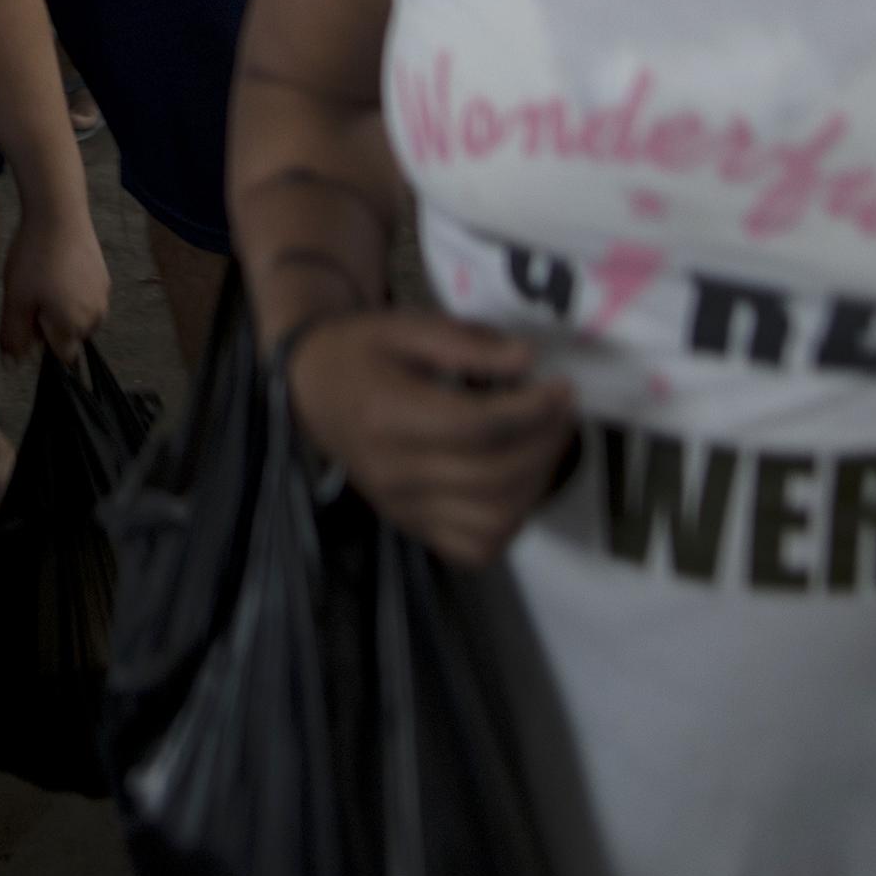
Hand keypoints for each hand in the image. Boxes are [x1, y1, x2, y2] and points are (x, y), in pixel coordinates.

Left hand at [0, 195, 113, 361]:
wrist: (59, 213)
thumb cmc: (34, 259)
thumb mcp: (15, 300)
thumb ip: (15, 337)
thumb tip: (14, 365)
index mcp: (74, 328)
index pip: (62, 356)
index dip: (42, 340)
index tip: (30, 316)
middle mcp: (96, 317)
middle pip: (70, 336)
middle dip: (51, 323)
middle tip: (33, 293)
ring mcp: (103, 295)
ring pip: (78, 315)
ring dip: (62, 306)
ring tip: (45, 277)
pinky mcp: (104, 276)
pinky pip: (85, 295)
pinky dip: (72, 288)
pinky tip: (56, 265)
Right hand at [284, 310, 576, 567]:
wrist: (313, 390)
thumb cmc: (363, 351)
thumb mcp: (407, 326)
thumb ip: (466, 342)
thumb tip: (527, 360)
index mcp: (387, 415)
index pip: (475, 427)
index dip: (531, 410)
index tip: (562, 387)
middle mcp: (394, 473)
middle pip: (491, 476)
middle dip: (543, 444)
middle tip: (563, 411)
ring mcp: (403, 508)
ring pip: (491, 522)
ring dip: (535, 485)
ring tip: (545, 444)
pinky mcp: (412, 527)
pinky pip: (475, 549)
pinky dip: (510, 524)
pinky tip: (518, 483)